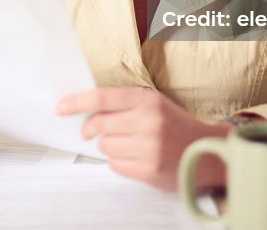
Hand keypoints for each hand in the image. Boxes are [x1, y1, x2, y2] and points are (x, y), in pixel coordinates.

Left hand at [58, 87, 233, 191]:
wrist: (206, 151)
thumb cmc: (174, 125)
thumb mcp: (153, 103)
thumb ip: (123, 103)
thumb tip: (85, 109)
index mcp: (147, 99)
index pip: (102, 98)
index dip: (77, 102)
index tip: (60, 107)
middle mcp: (148, 121)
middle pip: (98, 124)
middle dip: (89, 129)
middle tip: (88, 131)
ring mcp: (149, 147)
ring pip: (104, 146)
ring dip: (109, 146)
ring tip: (128, 144)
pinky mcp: (149, 170)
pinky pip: (115, 165)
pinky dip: (119, 162)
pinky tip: (135, 157)